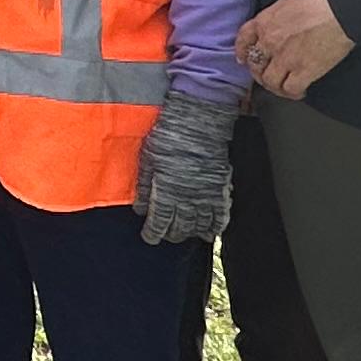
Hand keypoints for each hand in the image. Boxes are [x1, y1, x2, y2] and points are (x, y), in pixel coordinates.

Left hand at [132, 87, 236, 245]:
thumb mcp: (147, 159)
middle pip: (180, 228)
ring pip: (199, 225)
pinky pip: (220, 216)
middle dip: (171, 234)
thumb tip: (140, 208)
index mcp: (166, 193)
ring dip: (191, 233)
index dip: (153, 233)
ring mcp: (206, 196)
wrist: (199, 124)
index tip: (149, 237)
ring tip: (185, 234)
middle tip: (166, 235)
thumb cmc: (169, 137)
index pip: (159, 222)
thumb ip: (143, 186)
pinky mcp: (220, 190)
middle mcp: (187, 200)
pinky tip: (210, 233)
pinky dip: (215, 227)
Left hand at [236, 0, 354, 101]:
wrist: (340, 10)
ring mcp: (285, 58)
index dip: (242, 51)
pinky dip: (293, 94)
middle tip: (267, 76)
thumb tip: (279, 27)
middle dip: (259, 72)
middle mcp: (270, 41)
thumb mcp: (287, 3)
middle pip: (255, 64)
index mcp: (266, 21)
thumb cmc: (320, 2)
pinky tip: (300, 91)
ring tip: (283, 86)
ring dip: (274, 86)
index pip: (244, 39)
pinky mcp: (303, 70)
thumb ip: (277, 18)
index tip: (243, 58)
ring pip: (269, 81)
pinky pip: (290, 89)